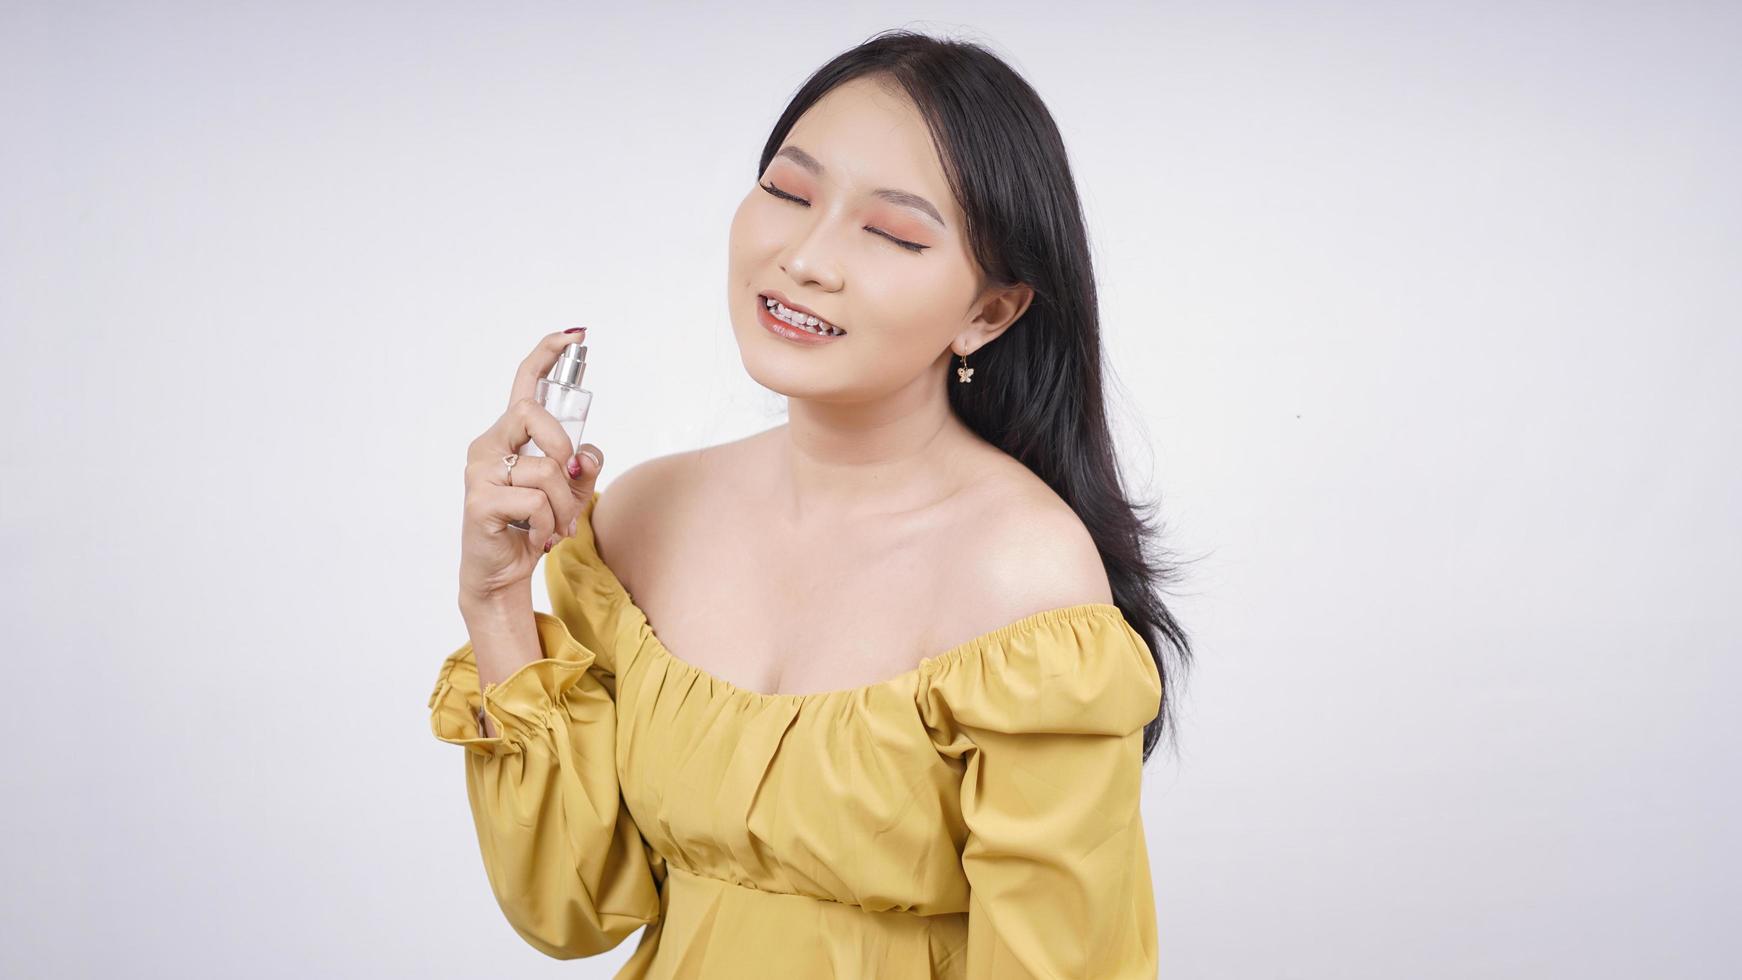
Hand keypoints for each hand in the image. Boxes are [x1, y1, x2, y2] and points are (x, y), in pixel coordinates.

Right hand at [457, 328, 604, 602]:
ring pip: (544, 470)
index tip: (573, 335)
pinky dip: (549, 525)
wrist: (502, 571)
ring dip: (564, 506)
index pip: (523, 384)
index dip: (546, 355)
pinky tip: (536, 537)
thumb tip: (585, 454)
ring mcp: (479, 473)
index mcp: (508, 436)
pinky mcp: (480, 503)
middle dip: (563, 447)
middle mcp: (487, 446)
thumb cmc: (532, 525)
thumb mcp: (570, 492)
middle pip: (532, 414)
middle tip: (570, 478)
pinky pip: (536, 503)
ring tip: (553, 525)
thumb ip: (582, 466)